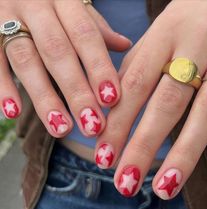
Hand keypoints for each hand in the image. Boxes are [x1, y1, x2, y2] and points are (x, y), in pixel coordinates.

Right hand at [0, 0, 130, 137]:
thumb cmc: (53, 4)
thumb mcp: (76, 9)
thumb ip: (96, 28)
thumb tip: (125, 45)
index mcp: (65, 1)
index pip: (86, 35)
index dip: (99, 68)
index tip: (111, 100)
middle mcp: (36, 7)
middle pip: (58, 52)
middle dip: (76, 92)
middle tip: (91, 125)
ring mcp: (7, 17)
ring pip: (26, 61)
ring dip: (45, 99)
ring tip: (61, 128)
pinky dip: (3, 87)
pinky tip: (14, 113)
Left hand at [95, 0, 206, 198]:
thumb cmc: (188, 19)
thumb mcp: (158, 34)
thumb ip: (136, 67)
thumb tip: (110, 103)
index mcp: (166, 33)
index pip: (135, 84)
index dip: (118, 123)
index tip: (102, 157)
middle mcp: (197, 45)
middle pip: (166, 103)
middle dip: (144, 146)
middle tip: (125, 183)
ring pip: (206, 112)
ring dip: (184, 153)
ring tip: (164, 187)